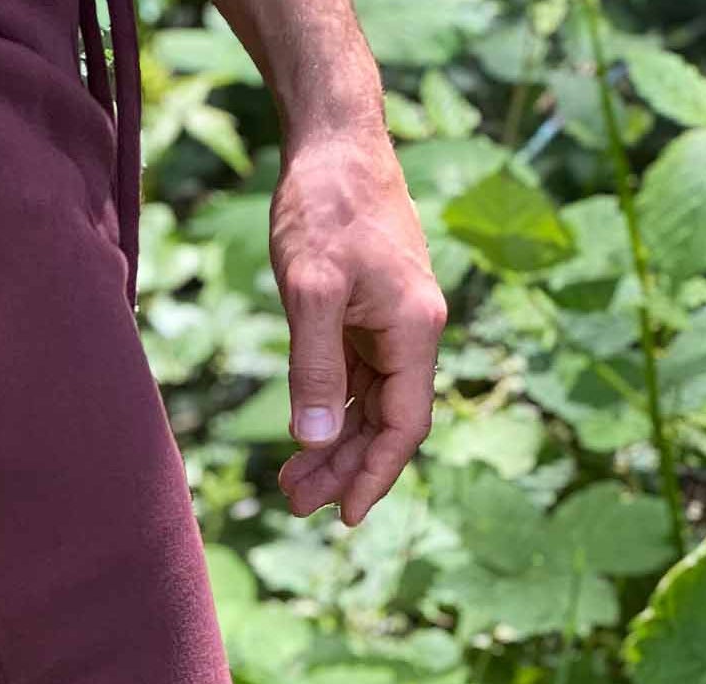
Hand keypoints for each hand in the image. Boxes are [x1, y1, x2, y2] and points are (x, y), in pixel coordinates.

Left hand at [269, 133, 445, 526]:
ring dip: (333, 449)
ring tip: (290, 488)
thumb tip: (315, 438)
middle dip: (344, 470)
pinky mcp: (365, 315)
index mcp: (415, 328)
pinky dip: (328, 414)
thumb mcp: (310, 290)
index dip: (376, 475)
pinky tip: (301, 441)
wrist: (332, 143)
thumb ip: (315, 367)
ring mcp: (390, 324)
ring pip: (368, 408)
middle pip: (386, 424)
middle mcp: (413, 331)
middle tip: (295, 507)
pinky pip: (354, 382)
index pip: (404, 425)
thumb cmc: (326, 206)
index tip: (346, 517)